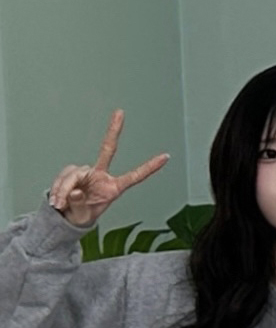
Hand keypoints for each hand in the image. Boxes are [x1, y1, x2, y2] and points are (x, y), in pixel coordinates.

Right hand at [46, 112, 168, 229]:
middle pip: (107, 150)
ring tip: (59, 204)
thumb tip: (76, 190)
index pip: (134, 176)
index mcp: (114, 188)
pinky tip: (56, 199)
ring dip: (64, 188)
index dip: (150, 167)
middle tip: (120, 112)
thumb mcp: (82, 215)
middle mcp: (102, 175)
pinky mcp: (72, 171)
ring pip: (75, 172)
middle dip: (114, 129)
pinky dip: (57, 187)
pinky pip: (64, 176)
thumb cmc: (81, 215)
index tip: (166, 156)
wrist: (65, 215)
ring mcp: (87, 171)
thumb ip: (80, 203)